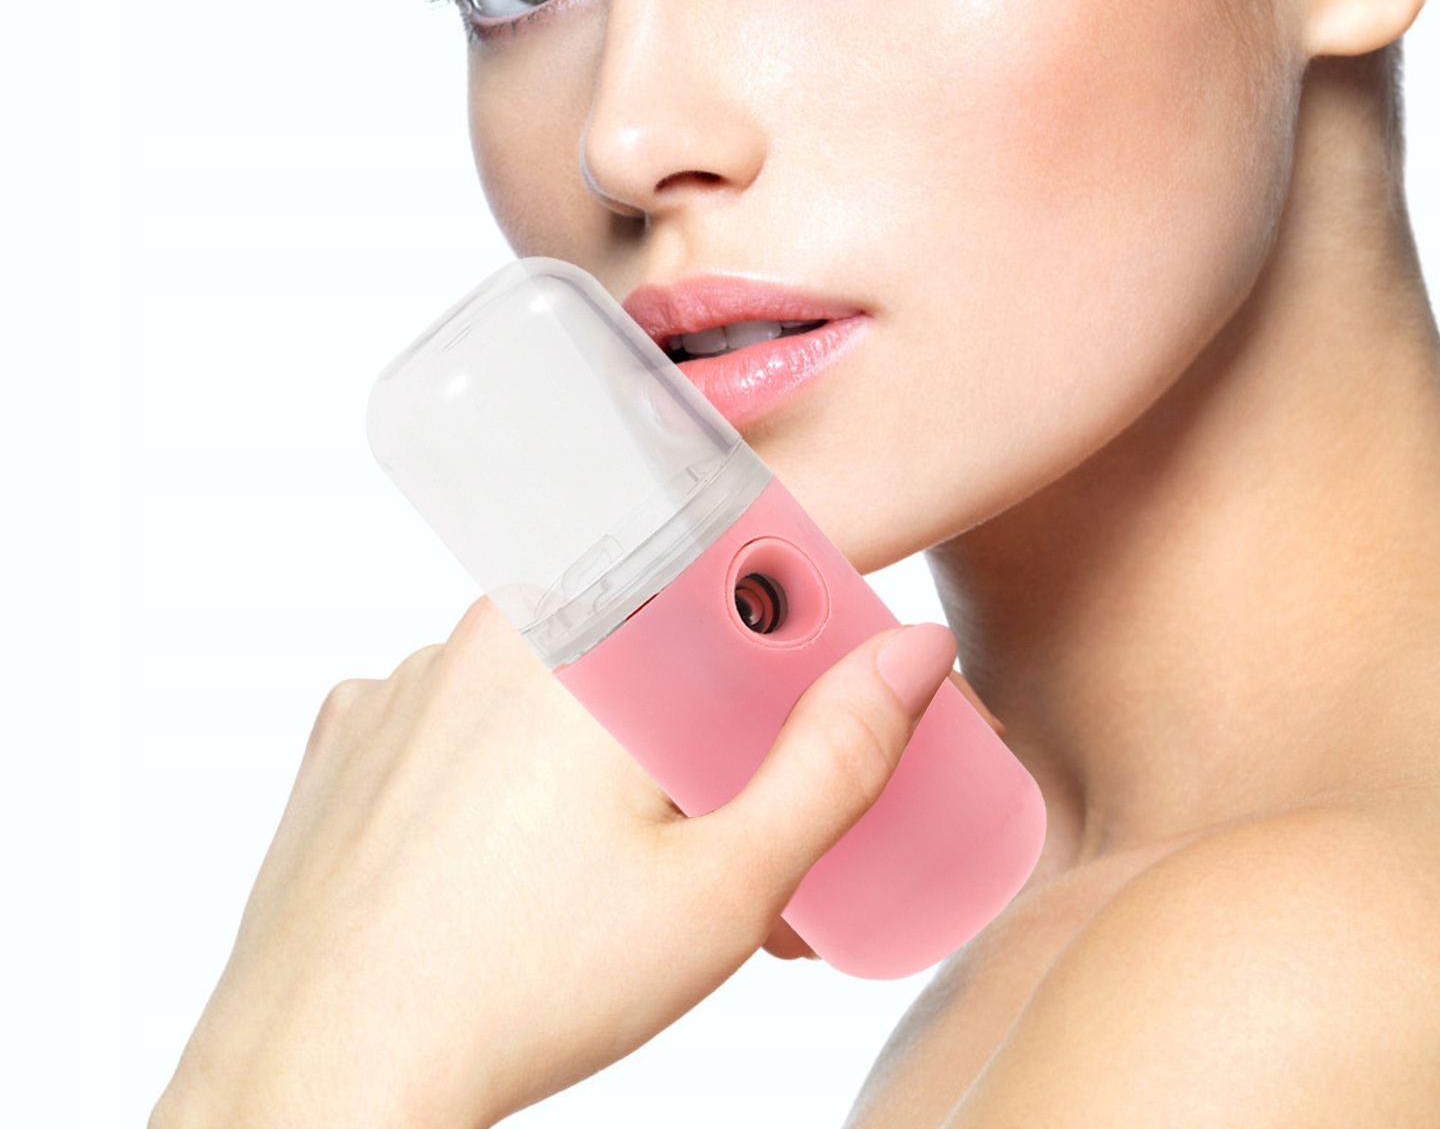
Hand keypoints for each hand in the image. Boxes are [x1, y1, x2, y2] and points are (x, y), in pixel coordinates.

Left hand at [151, 597, 957, 1128]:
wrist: (325, 1082)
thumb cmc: (520, 992)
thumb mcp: (724, 884)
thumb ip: (834, 758)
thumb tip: (910, 652)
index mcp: (583, 632)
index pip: (730, 565)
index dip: (798, 621)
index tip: (826, 691)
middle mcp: (485, 627)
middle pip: (645, 626)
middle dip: (710, 705)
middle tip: (735, 811)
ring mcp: (408, 680)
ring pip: (557, 673)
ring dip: (614, 736)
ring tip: (633, 857)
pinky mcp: (354, 735)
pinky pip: (464, 715)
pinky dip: (512, 762)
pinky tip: (527, 850)